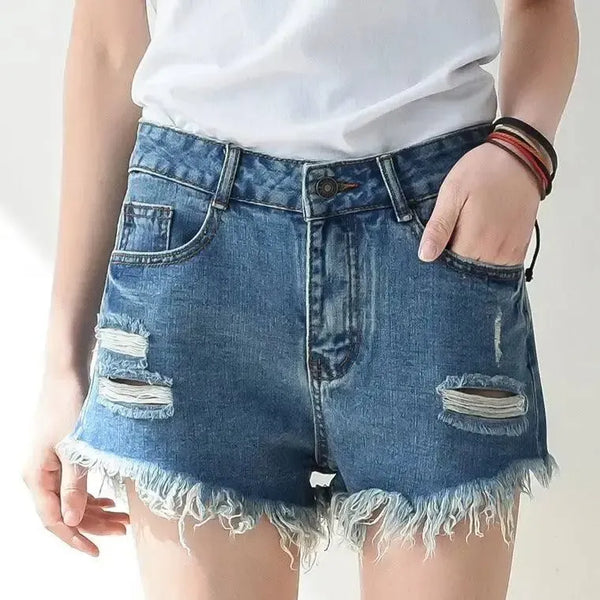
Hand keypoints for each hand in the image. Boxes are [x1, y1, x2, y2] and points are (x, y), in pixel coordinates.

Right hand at [22, 368, 128, 555]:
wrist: (68, 375)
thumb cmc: (70, 407)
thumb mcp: (75, 449)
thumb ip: (75, 486)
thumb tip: (72, 522)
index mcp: (36, 476)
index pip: (53, 520)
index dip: (75, 538)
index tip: (97, 551)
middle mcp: (39, 474)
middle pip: (65, 512)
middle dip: (94, 524)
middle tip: (123, 528)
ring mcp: (50, 465)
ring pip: (72, 499)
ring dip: (96, 510)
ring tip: (123, 518)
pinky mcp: (62, 455)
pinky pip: (75, 484)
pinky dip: (92, 494)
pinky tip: (110, 500)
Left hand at [418, 141, 540, 265]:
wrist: (521, 156)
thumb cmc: (482, 171)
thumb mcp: (452, 193)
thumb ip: (439, 227)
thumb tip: (425, 256)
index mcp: (474, 241)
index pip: (450, 271)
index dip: (438, 267)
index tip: (431, 255)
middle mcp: (495, 252)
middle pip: (469, 275)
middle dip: (454, 270)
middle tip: (444, 249)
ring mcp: (510, 250)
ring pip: (485, 272)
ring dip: (472, 266)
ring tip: (461, 247)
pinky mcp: (521, 245)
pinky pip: (503, 266)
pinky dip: (489, 264)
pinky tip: (478, 249)